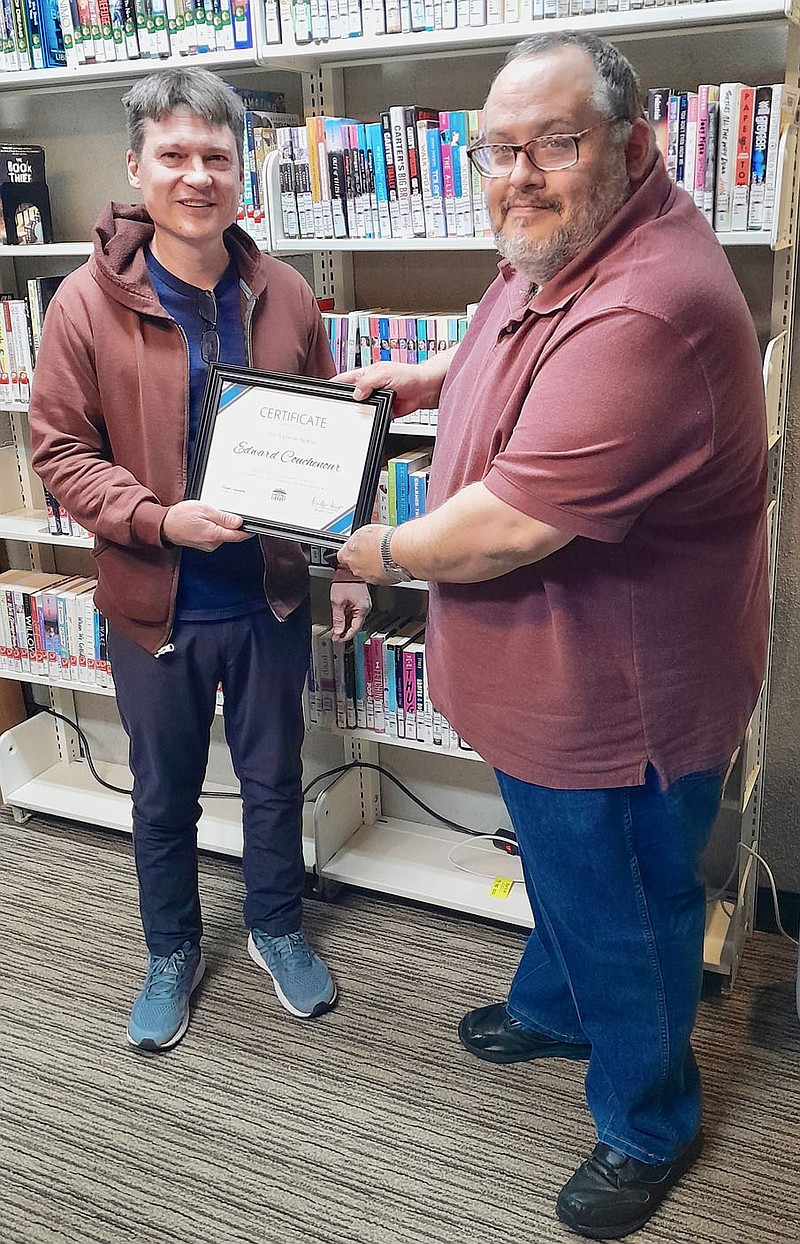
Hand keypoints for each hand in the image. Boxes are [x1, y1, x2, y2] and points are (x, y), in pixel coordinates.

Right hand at [162, 501, 253, 551]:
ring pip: (224, 535)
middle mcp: (212, 543)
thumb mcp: (204, 509)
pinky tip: (205, 521)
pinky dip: (215, 528)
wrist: (164, 525)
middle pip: (232, 535)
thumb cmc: (180, 516)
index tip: (253, 524)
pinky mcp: (205, 545)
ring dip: (222, 525)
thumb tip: (239, 522)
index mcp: (214, 535)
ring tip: (209, 515)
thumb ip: (223, 517)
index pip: (239, 535)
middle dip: (232, 524)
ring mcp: (208, 546)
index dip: (248, 530)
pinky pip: (216, 536)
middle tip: (224, 511)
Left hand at [330, 579, 371, 641]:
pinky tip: (341, 620)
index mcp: (362, 609)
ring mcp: (364, 604)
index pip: (355, 628)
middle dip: (345, 632)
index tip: (338, 640)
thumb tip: (338, 630)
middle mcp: (365, 607)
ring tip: (336, 629)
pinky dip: (347, 618)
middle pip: (356, 625)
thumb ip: (338, 618)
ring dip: (346, 625)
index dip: (346, 636)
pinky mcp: (360, 601)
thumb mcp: (337, 602)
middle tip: (336, 637)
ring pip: (355, 620)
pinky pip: (354, 613)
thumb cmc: (344, 580)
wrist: (347, 568)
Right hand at [337, 349, 453, 418]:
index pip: (345, 378)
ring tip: (353, 414)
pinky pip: (372, 415)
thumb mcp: (383, 374)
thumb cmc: (409, 376)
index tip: (325, 390)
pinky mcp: (383, 410)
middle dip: (345, 400)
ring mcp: (376, 398)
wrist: (424, 389)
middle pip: (351, 394)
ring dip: (358, 410)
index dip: (334, 384)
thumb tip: (356, 394)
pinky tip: (366, 419)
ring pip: (361, 407)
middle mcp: (370, 386)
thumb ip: (367, 383)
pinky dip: (369, 418)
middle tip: (338, 407)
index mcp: (367, 374)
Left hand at [338, 524, 397, 584]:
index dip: (350, 552)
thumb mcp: (364, 531)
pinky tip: (391, 563)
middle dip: (363, 559)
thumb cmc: (382, 539)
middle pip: (355, 565)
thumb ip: (356, 540)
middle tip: (373, 550)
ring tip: (384, 556)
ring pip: (368, 572)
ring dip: (374, 566)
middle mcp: (355, 568)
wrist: (399, 550)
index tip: (356, 549)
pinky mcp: (381, 582)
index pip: (342, 556)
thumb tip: (358, 540)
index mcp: (347, 555)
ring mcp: (368, 577)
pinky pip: (380, 577)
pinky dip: (384, 571)